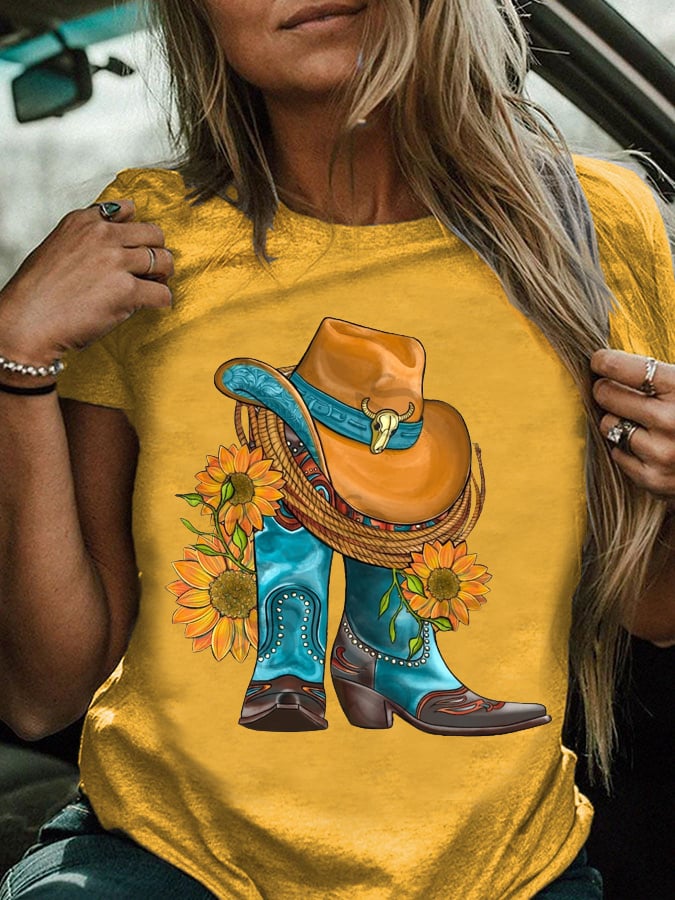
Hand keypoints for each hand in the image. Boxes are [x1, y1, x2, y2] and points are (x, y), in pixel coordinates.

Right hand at [0, 200, 173, 370]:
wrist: (27, 322)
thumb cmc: (40, 292)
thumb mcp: (58, 247)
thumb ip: (87, 239)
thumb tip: (118, 243)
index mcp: (83, 221)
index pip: (126, 209)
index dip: (135, 231)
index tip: (133, 246)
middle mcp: (102, 236)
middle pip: (153, 233)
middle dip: (156, 251)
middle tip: (151, 270)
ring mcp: (115, 261)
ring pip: (163, 260)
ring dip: (163, 275)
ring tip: (152, 286)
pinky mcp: (126, 290)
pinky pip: (162, 292)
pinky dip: (162, 300)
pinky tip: (153, 305)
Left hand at [591, 349, 674, 502]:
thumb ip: (660, 374)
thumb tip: (610, 362)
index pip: (623, 368)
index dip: (604, 361)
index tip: (598, 361)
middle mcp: (671, 420)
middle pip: (607, 395)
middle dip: (605, 389)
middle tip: (610, 389)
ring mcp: (661, 452)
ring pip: (608, 425)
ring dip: (616, 420)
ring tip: (637, 419)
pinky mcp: (653, 479)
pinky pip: (617, 454)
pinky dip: (626, 448)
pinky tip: (647, 444)